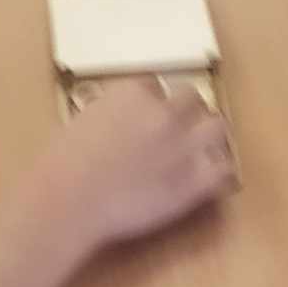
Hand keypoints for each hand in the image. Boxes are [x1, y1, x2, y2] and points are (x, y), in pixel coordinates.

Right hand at [31, 81, 236, 256]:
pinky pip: (225, 169)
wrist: (69, 201)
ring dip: (207, 135)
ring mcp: (184, 145)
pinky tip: (208, 180)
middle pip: (192, 99)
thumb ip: (113, 114)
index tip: (146, 117)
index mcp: (133, 92)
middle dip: (185, 113)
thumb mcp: (84, 120)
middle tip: (177, 130)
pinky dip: (219, 173)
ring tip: (198, 150)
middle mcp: (165, 112)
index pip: (156, 85)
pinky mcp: (195, 181)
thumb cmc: (62, 164)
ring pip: (217, 126)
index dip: (153, 102)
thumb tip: (124, 123)